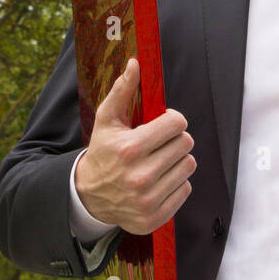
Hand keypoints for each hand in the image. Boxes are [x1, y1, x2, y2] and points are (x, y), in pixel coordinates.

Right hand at [74, 57, 195, 233]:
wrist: (89, 195)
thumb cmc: (102, 151)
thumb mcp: (106, 120)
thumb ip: (123, 90)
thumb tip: (136, 63)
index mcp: (130, 149)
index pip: (177, 123)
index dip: (172, 120)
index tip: (162, 124)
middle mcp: (140, 176)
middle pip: (186, 144)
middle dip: (175, 139)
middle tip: (160, 143)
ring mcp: (148, 199)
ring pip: (189, 166)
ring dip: (177, 160)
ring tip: (159, 160)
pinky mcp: (155, 216)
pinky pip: (186, 189)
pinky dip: (176, 182)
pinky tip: (158, 180)